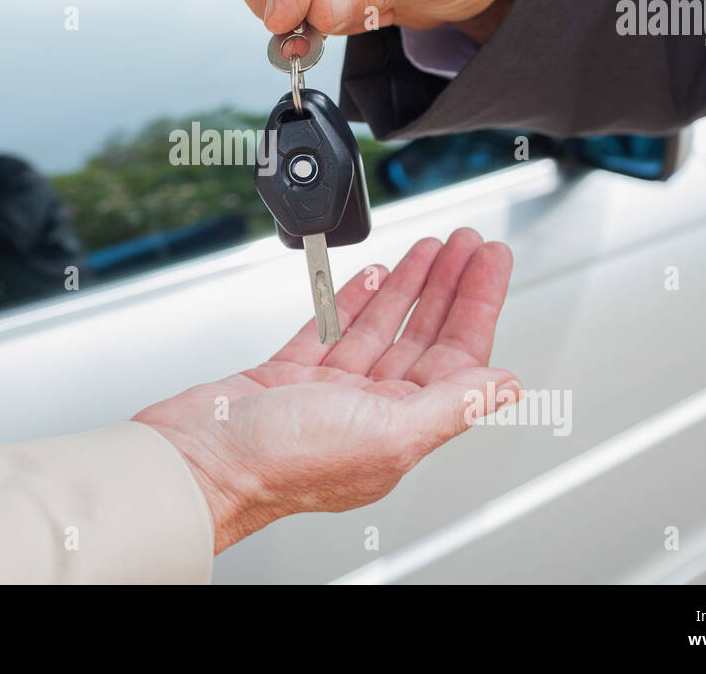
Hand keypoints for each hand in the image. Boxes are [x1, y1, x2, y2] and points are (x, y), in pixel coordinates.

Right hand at [134, 231, 519, 552]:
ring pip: (381, 327)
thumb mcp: (387, 431)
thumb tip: (507, 385)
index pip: (458, 356)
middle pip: (425, 335)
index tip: (492, 261)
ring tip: (430, 248)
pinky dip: (354, 300)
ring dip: (408, 285)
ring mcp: (328, 394)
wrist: (197, 460)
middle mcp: (369, 412)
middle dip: (449, 284)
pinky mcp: (287, 378)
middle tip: (468, 242)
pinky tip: (372, 277)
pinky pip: (331, 330)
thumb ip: (453, 404)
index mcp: (401, 429)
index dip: (479, 303)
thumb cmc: (280, 461)